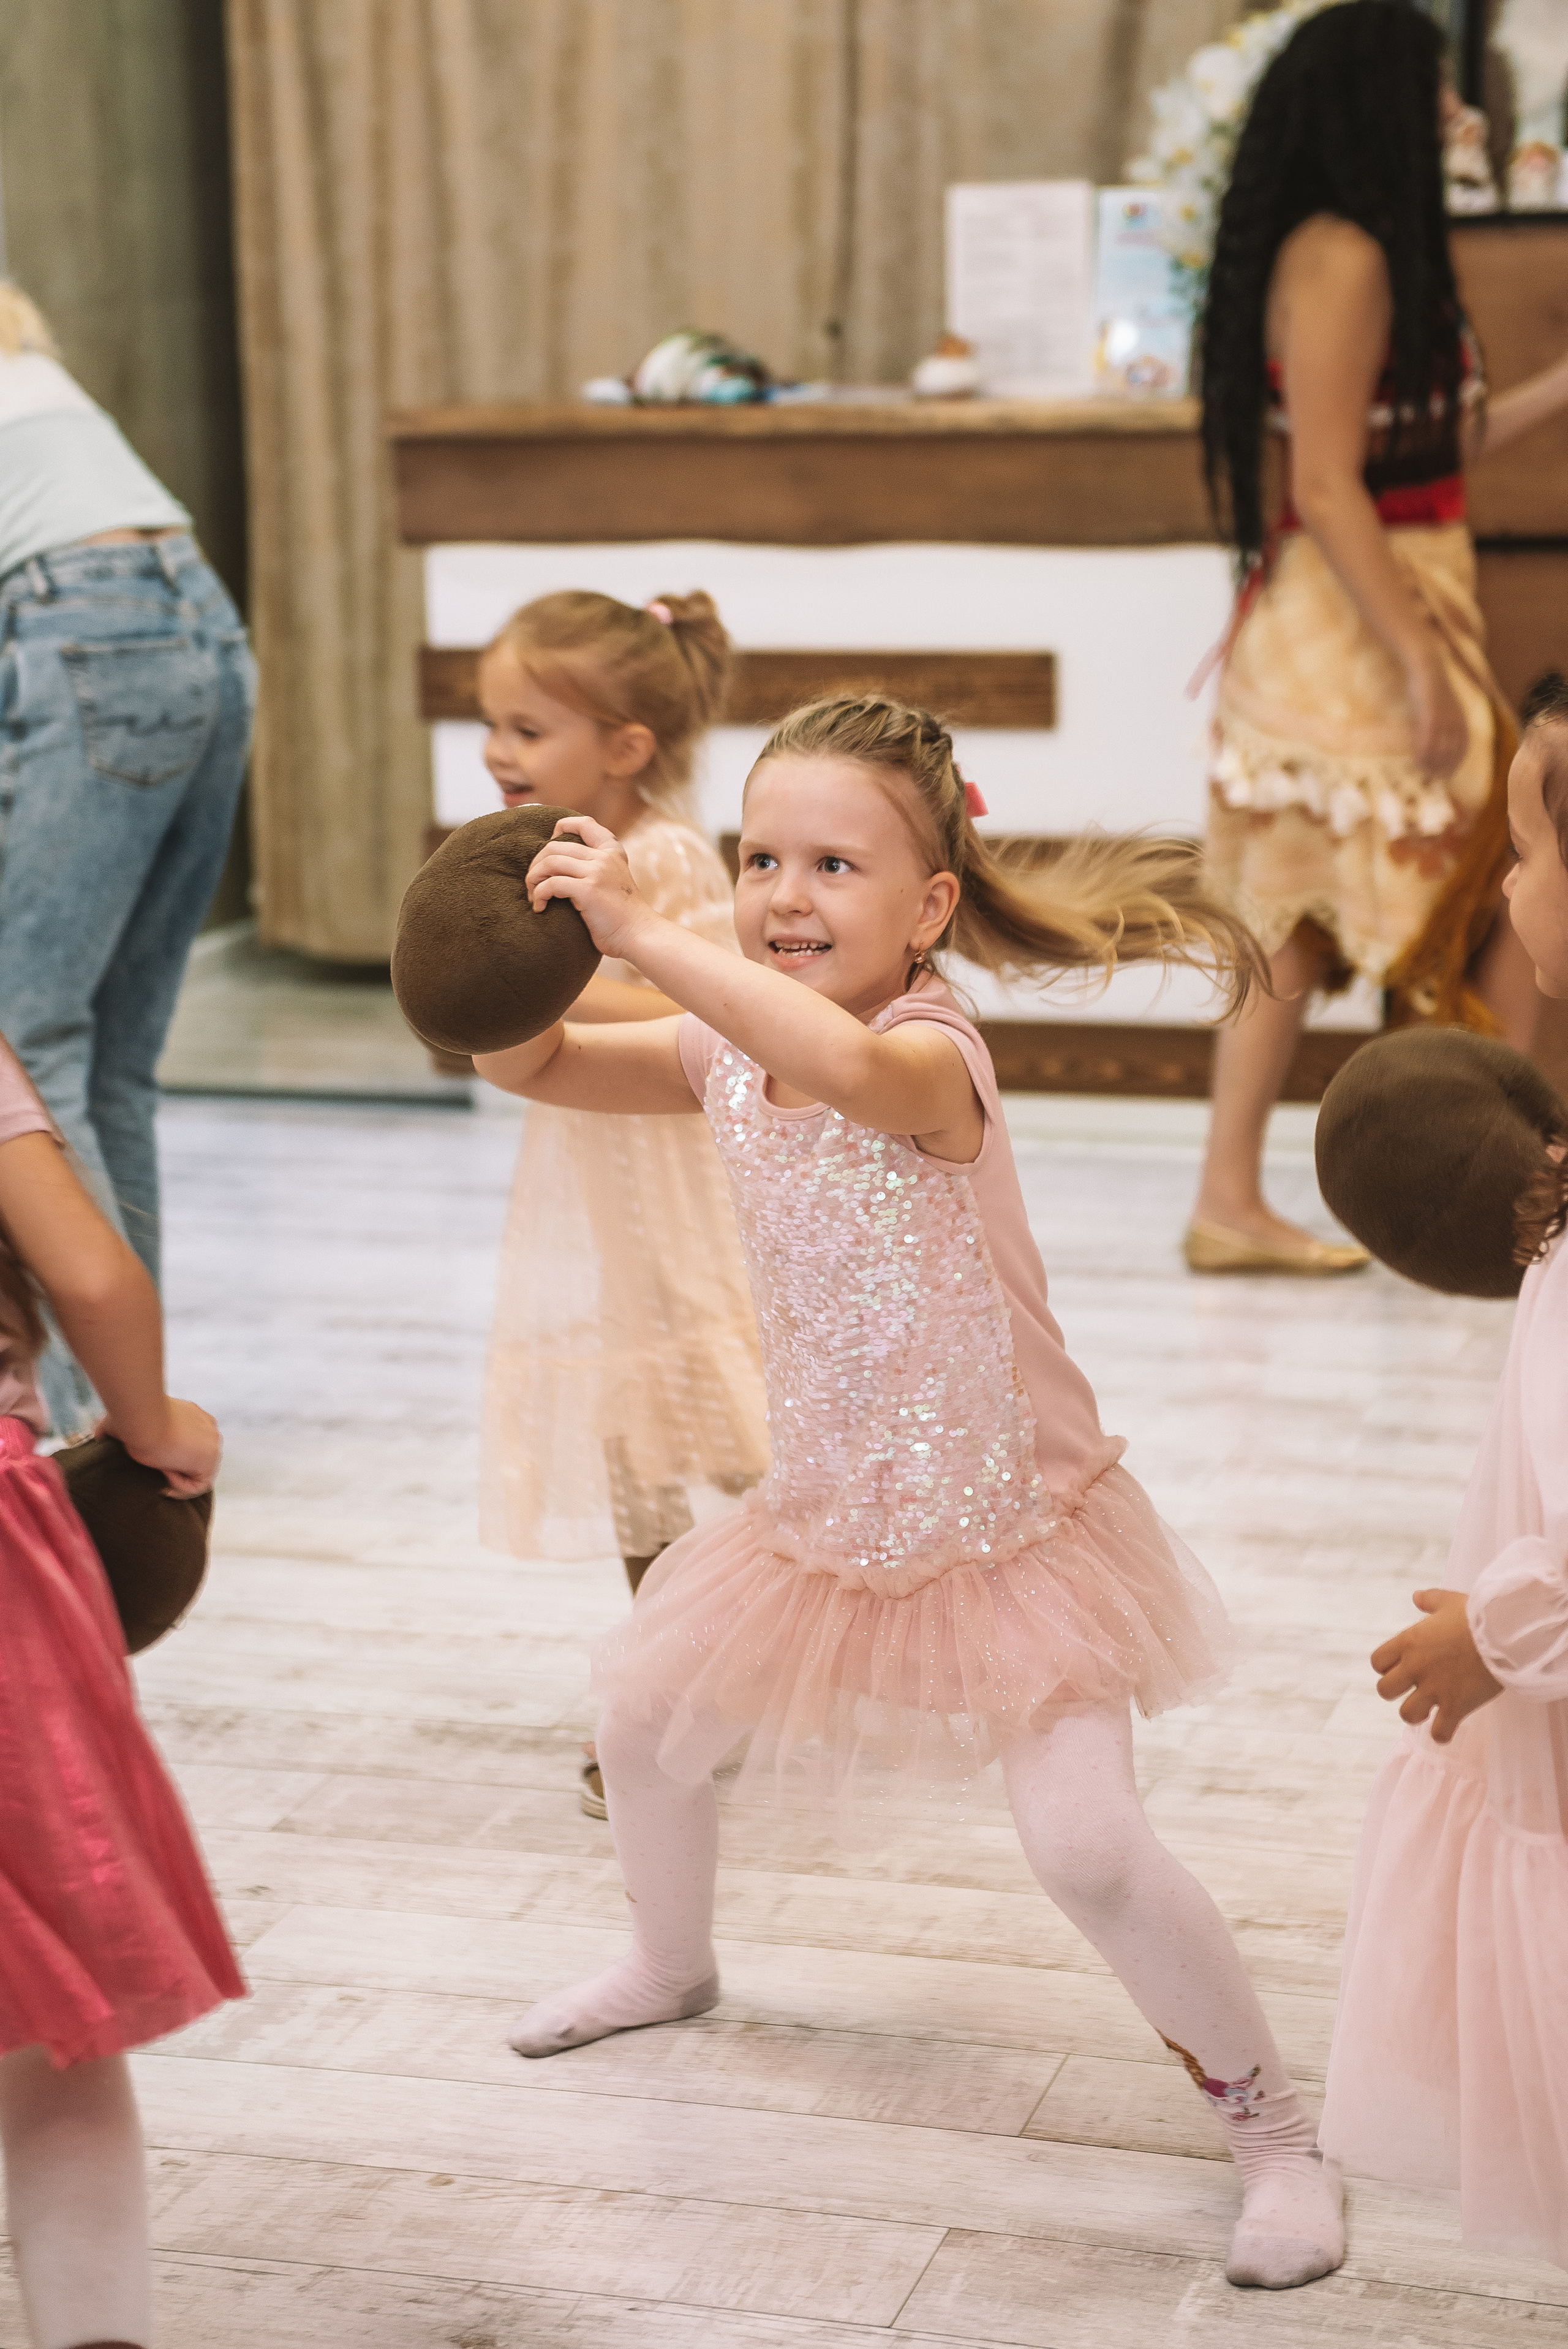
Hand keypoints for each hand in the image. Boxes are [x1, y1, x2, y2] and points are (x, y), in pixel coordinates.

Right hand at [99, 1398, 221, 1497]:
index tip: (153, 1462)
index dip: (171, 1458)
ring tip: (157, 1468)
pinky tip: (165, 1473)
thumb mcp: (123, 1422)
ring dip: (175, 1476)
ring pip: (197, 1473)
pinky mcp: (210, 1459)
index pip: (190, 1443)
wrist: (142, 1420)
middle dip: (175, 1468)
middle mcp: (208, 1427)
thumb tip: (99, 1435)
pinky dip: (181, 1486)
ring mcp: (212, 1442)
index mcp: (193, 1415)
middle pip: (195, 1458)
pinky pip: (200, 1484)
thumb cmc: (130, 1418)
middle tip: (155, 1470)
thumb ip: (116, 1430)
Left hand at [526, 815, 659, 961]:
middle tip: (533, 883)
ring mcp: (597, 872)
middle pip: (555, 846)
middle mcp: (605, 857)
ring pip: (550, 861)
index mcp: (612, 851)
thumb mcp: (614, 880)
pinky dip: (539, 895)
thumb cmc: (621, 915)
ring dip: (533, 878)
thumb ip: (596, 868)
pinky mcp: (588, 890)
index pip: (584, 824)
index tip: (550, 851)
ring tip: (533, 895)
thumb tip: (559, 865)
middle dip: (536, 864)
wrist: (638, 935)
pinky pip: (551, 884)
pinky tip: (540, 907)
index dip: (561, 828)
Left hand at [1370, 1588, 1501, 1744]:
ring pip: (1406, 1714)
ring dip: (1416, 1713)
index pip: (1377, 1662)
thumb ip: (1429, 1600)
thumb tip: (1415, 1597)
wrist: (1505, 1635)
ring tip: (1430, 1708)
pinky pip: (1439, 1733)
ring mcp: (1434, 1689)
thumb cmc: (1478, 1616)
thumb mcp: (1449, 1601)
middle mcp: (1415, 1667)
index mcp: (1409, 1642)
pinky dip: (1442, 1734)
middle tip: (1414, 1688)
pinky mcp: (1456, 1706)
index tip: (1402, 1666)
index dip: (1387, 1666)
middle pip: (1384, 1690)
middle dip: (1397, 1691)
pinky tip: (1448, 1725)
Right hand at [1404, 653, 1467, 779]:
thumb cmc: (1430, 685)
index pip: (1463, 748)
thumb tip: (1432, 733)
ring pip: (1440, 749)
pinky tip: (1415, 761)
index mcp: (1461, 719)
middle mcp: (1457, 721)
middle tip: (1431, 780)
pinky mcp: (1431, 715)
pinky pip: (1428, 740)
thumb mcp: (1438, 705)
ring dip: (1431, 764)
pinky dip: (1423, 753)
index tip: (1445, 776)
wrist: (1427, 667)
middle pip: (1452, 752)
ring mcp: (1445, 719)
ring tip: (1422, 773)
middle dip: (1443, 768)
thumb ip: (1439, 720)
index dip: (1455, 764)